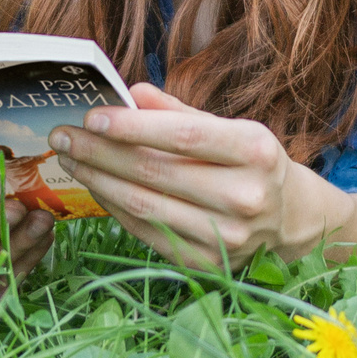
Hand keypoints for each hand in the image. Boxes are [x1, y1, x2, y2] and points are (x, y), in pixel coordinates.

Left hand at [50, 83, 356, 269]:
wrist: (293, 221)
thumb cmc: (255, 164)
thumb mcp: (232, 128)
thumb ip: (179, 112)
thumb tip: (132, 93)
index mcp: (255, 151)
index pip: (184, 136)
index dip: (134, 127)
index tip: (92, 116)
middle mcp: (245, 197)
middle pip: (157, 172)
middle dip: (101, 151)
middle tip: (63, 135)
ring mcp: (226, 237)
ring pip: (146, 205)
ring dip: (99, 181)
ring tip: (71, 159)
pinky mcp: (207, 264)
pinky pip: (148, 232)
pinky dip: (116, 207)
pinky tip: (96, 187)